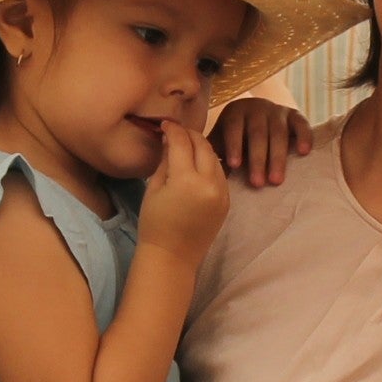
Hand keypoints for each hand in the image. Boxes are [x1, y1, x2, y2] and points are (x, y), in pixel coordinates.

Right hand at [136, 118, 230, 264]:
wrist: (173, 257)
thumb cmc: (155, 224)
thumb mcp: (154, 188)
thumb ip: (165, 160)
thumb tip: (170, 139)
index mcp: (186, 180)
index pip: (182, 143)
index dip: (173, 129)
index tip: (165, 124)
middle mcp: (209, 183)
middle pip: (203, 145)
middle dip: (190, 134)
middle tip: (177, 131)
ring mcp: (222, 193)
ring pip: (215, 158)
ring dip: (202, 147)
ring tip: (187, 145)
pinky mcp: (227, 201)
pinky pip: (220, 174)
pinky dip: (210, 164)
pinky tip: (197, 164)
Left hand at [210, 97, 311, 189]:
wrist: (258, 120)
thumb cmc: (236, 139)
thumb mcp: (222, 142)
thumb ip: (214, 154)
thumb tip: (204, 172)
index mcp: (235, 112)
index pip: (234, 127)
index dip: (234, 146)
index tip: (235, 166)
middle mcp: (256, 107)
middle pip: (257, 133)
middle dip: (257, 159)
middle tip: (257, 183)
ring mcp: (276, 110)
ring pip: (278, 133)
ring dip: (277, 157)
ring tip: (276, 181)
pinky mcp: (294, 115)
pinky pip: (301, 124)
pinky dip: (304, 136)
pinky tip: (304, 152)